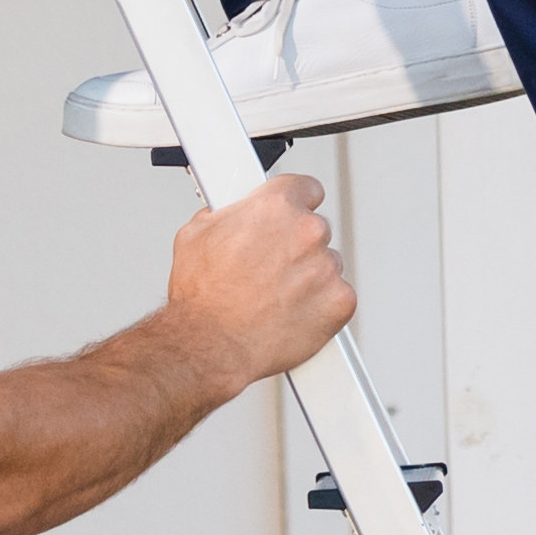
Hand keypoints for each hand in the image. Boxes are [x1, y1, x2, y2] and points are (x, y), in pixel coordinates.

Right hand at [161, 170, 354, 389]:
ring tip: (275, 297)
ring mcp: (326, 267)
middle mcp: (307, 231)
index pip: (306, 189)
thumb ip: (224, 215)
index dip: (295, 204)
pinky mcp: (340, 301)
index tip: (291, 215)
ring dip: (308, 277)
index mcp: (276, 206)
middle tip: (270, 269)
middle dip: (296, 246)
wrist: (211, 346)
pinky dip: (321, 307)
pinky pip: (338, 297)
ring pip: (326, 265)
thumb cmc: (202, 298)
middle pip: (315, 230)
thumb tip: (229, 214)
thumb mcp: (195, 235)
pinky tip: (292, 314)